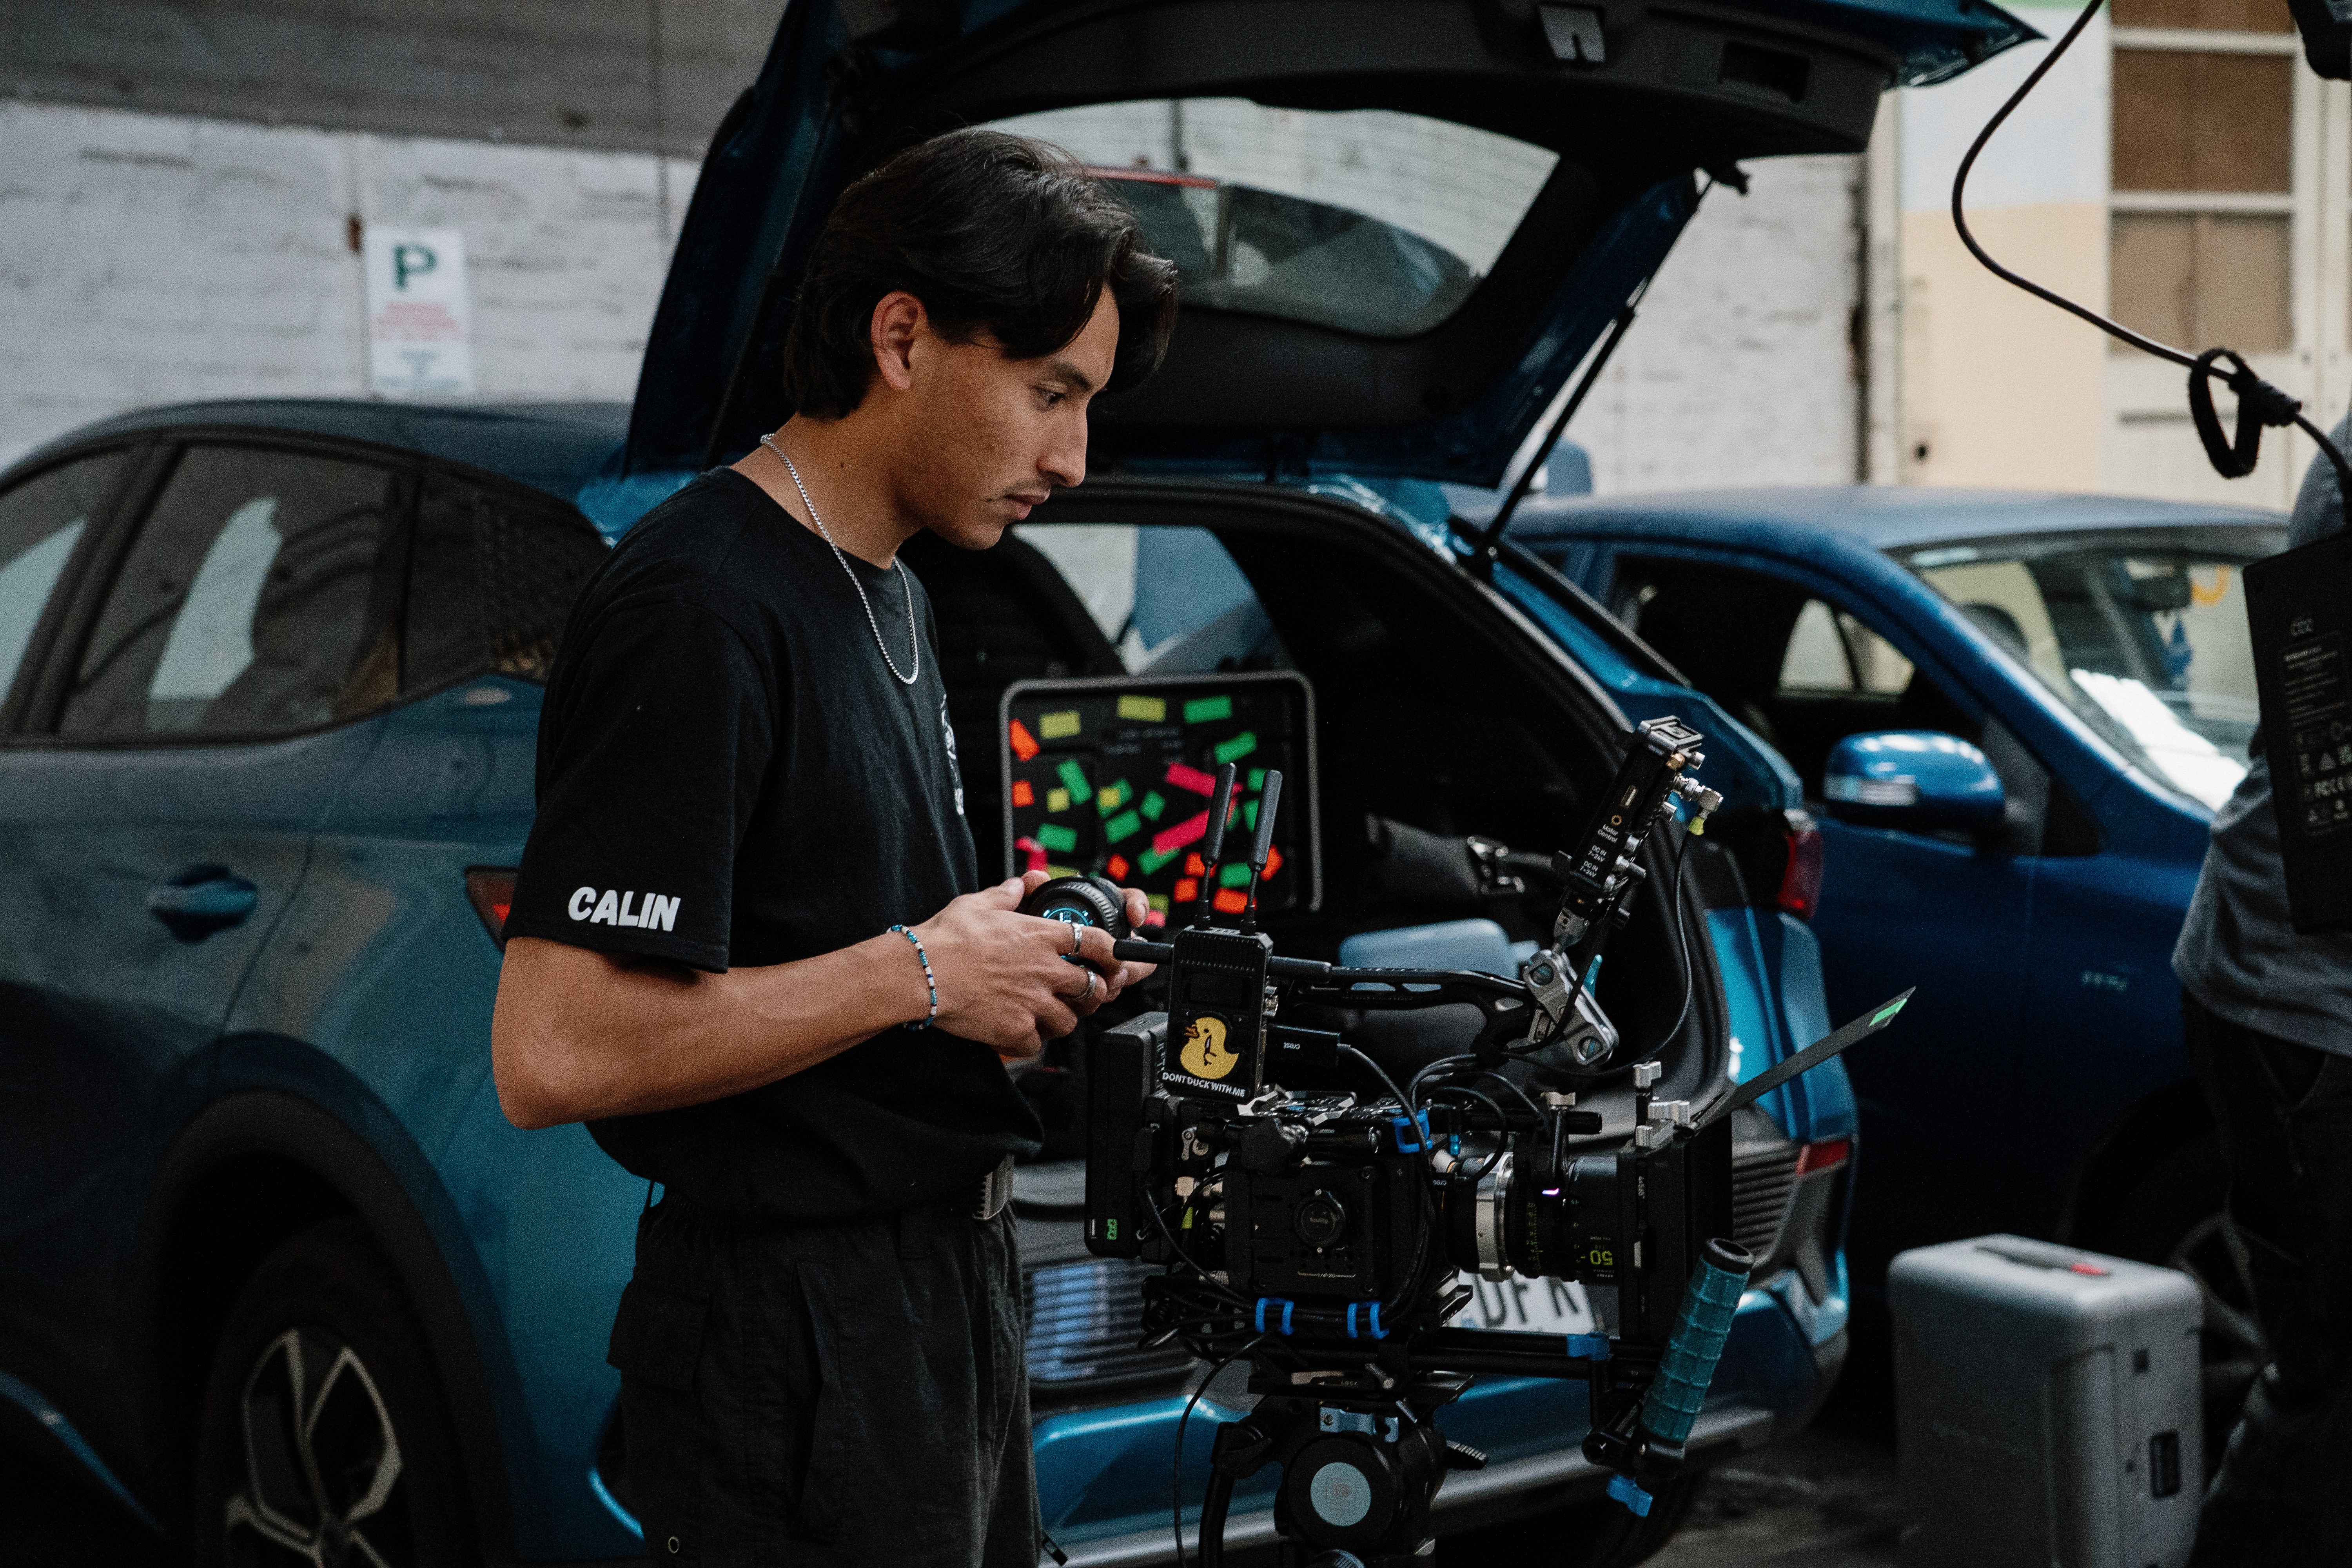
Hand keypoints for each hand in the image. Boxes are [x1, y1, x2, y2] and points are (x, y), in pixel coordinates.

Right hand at [913, 873, 1148, 1057]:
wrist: (919, 973)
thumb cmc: (945, 938)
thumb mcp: (979, 903)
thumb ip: (1008, 894)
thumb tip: (1022, 884)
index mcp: (1040, 937)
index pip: (1099, 943)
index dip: (1114, 953)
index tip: (1118, 960)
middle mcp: (1044, 970)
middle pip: (1093, 987)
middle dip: (1093, 991)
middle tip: (1082, 992)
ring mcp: (1032, 1003)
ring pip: (1070, 1019)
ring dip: (1062, 1017)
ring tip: (1046, 1012)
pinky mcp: (1016, 1030)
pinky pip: (1038, 1042)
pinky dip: (1031, 1039)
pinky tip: (1019, 1030)